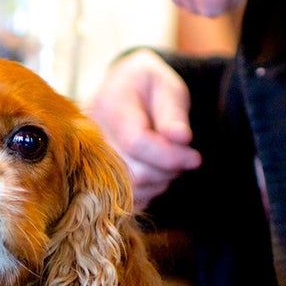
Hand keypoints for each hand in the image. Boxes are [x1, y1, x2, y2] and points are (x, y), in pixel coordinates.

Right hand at [88, 50, 201, 208]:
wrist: (122, 89)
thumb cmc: (149, 87)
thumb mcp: (167, 87)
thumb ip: (173, 112)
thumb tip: (181, 138)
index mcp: (110, 106)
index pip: (137, 143)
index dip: (170, 156)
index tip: (195, 157)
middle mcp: (92, 136)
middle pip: (133, 172)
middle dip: (168, 170)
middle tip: (187, 158)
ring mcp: (90, 158)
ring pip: (130, 189)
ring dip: (160, 181)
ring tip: (170, 160)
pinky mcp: (96, 176)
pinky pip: (125, 198)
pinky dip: (148, 191)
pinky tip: (155, 172)